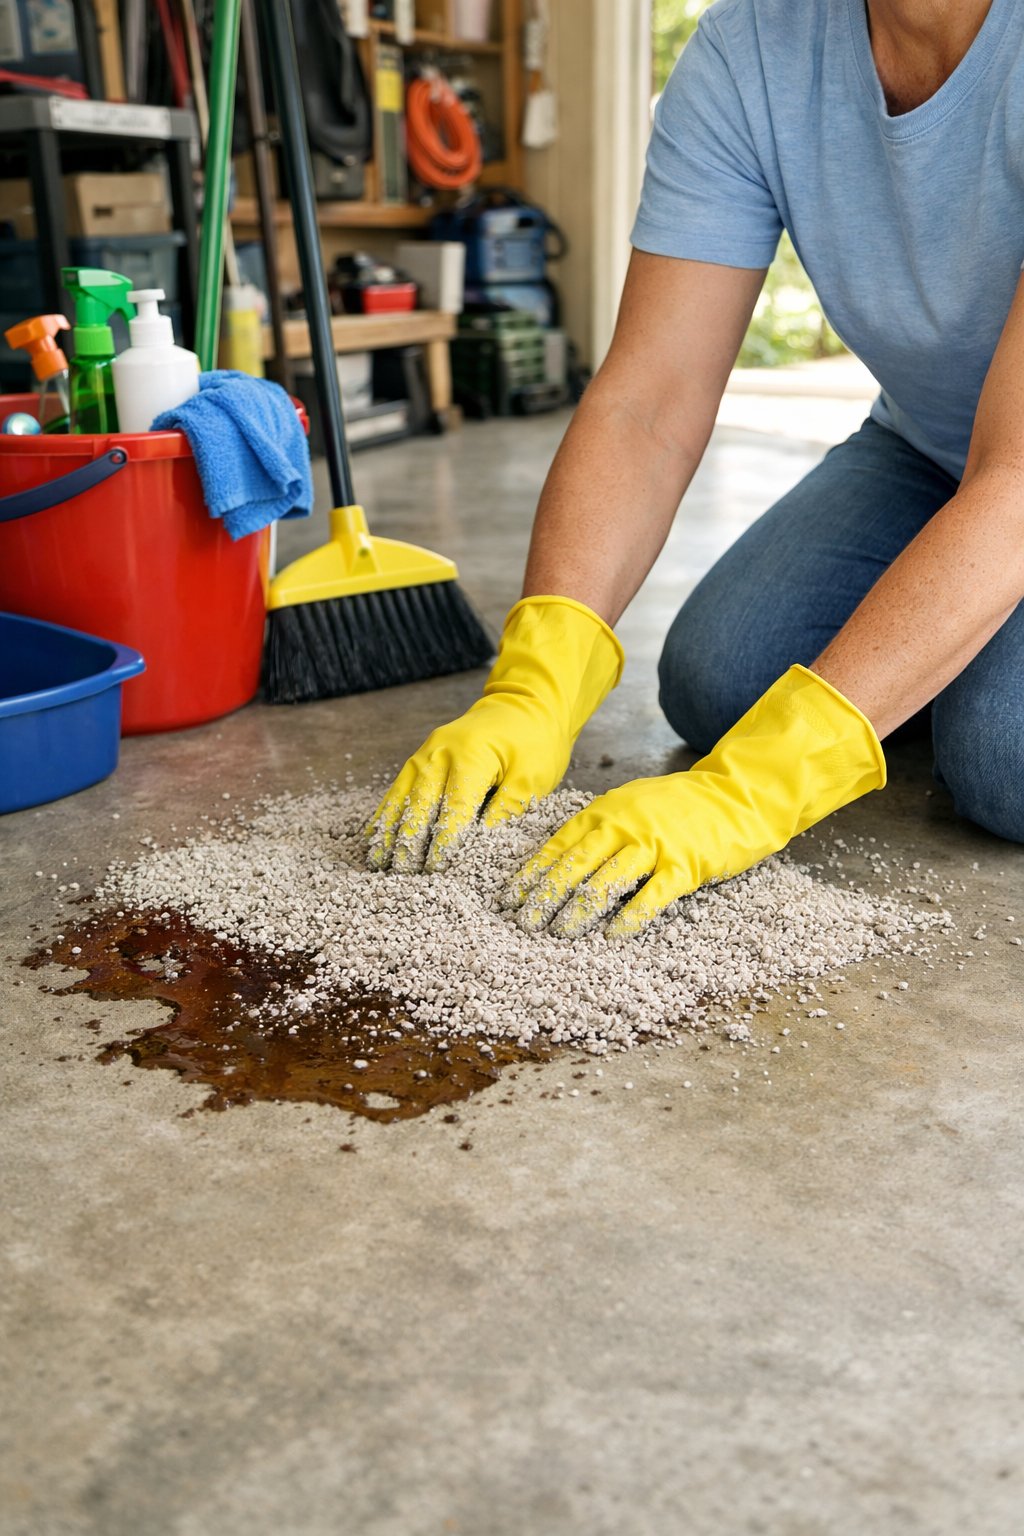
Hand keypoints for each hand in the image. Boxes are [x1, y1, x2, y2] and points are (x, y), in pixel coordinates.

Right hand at [367, 596, 623, 871]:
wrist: (526, 702)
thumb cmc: (535, 741)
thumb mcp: (533, 776)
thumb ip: (507, 809)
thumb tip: (484, 847)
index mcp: (470, 756)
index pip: (453, 808)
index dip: (444, 842)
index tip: (437, 872)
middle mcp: (439, 753)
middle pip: (418, 805)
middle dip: (409, 844)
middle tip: (402, 878)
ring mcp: (425, 753)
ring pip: (400, 799)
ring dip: (389, 832)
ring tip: (378, 864)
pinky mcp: (421, 758)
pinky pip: (398, 790)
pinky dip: (386, 814)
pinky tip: (374, 837)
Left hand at [504, 665, 885, 936]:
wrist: (737, 794)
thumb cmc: (679, 806)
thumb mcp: (629, 805)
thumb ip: (597, 828)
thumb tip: (557, 862)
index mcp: (606, 812)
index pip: (558, 845)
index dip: (531, 873)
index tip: (509, 898)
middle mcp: (624, 825)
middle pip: (574, 865)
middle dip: (545, 896)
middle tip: (524, 923)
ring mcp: (655, 845)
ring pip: (606, 880)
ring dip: (579, 909)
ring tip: (558, 933)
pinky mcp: (686, 865)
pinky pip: (652, 895)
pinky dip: (631, 916)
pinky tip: (613, 935)